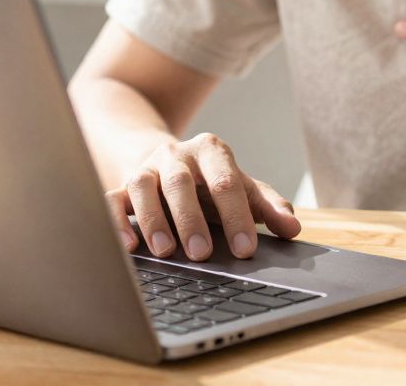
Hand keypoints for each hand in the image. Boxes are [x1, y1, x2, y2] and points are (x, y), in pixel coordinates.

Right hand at [104, 133, 300, 260]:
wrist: (168, 162)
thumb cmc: (211, 182)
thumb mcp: (243, 188)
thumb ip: (268, 206)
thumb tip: (292, 227)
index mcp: (211, 151)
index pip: (226, 182)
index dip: (236, 217)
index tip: (245, 250)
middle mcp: (175, 154)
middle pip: (181, 182)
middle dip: (191, 219)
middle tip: (202, 254)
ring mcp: (146, 168)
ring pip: (143, 185)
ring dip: (153, 220)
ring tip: (166, 252)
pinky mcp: (120, 184)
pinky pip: (112, 199)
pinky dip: (118, 221)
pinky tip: (129, 246)